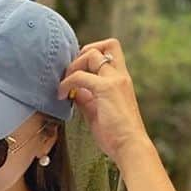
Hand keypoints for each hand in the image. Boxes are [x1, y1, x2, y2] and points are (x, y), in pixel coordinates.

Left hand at [57, 39, 151, 164]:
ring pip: (92, 54)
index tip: (77, 71)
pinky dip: (67, 83)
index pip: (111, 51)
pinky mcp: (107, 89)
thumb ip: (87, 99)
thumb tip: (73, 92)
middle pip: (105, 45)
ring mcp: (115, 80)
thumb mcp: (97, 111)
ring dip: (73, 67)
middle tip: (68, 76)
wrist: (129, 145)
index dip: (92, 53)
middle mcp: (120, 76)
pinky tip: (61, 95)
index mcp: (121, 79)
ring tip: (63, 86)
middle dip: (82, 55)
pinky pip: (80, 77)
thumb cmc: (115, 134)